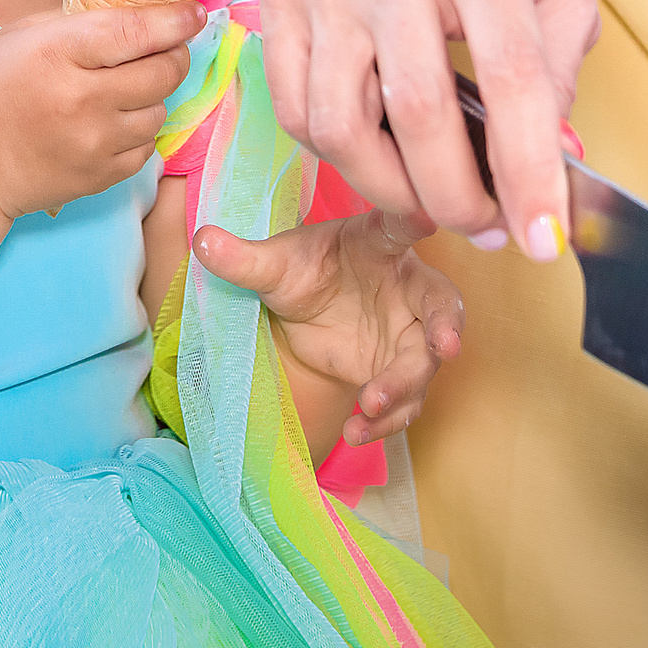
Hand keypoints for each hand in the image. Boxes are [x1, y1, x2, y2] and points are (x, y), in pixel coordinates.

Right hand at [0, 0, 203, 219]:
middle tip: (165, 47)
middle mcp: (82, 99)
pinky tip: (111, 120)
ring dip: (152, 95)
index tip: (195, 12)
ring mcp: (95, 143)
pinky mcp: (102, 176)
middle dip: (173, 54)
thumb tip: (139, 12)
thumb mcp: (19, 35)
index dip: (175, 20)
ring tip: (123, 87)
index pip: (136, 31)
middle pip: (163, 71)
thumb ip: (77, 22)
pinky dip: (138, 129)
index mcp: (57, 53)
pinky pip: (147, 145)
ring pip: (160, 110)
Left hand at [191, 207, 465, 448]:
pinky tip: (357, 431)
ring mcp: (408, 335)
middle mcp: (406, 288)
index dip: (414, 221)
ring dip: (405, 384)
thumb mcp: (273, 265)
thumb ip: (244, 258)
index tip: (427, 216)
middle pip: (440, 304)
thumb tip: (202, 240)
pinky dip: (385, 420)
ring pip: (424, 362)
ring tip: (371, 402)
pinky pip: (404, 400)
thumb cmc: (303, 271)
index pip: (399, 227)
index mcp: (378, 244)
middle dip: (445, 326)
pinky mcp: (398, 372)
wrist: (306, 314)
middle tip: (445, 346)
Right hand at [261, 0, 597, 250]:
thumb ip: (561, 63)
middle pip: (414, 116)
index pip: (509, 81)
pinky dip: (333, 148)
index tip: (541, 240)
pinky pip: (293, 103)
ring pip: (337, 124)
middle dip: (454, 198)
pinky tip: (373, 148)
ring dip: (387, 186)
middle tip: (483, 224)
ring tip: (427, 194)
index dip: (528, 172)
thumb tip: (549, 163)